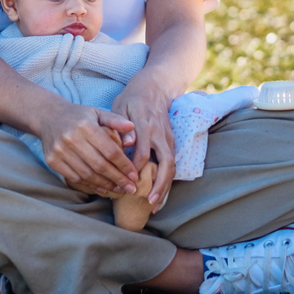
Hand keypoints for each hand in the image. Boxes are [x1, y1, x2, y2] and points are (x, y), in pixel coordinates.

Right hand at [35, 99, 138, 196]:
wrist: (49, 116)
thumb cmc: (80, 116)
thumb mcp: (98, 112)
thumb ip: (116, 119)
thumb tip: (132, 126)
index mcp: (86, 125)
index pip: (110, 151)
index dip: (124, 165)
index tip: (134, 175)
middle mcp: (71, 138)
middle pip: (100, 165)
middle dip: (118, 179)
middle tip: (131, 188)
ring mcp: (60, 150)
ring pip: (87, 174)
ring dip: (105, 185)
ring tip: (119, 190)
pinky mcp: (52, 160)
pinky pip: (74, 178)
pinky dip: (90, 185)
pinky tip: (102, 188)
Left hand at [112, 75, 175, 213]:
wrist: (156, 86)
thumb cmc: (133, 97)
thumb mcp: (121, 106)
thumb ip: (121, 126)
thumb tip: (125, 145)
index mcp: (146, 125)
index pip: (142, 153)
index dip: (135, 171)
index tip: (125, 184)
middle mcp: (160, 134)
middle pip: (166, 164)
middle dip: (159, 186)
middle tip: (149, 203)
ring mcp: (168, 139)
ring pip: (172, 167)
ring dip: (165, 188)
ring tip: (154, 207)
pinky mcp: (171, 142)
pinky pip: (171, 165)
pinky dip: (166, 181)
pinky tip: (158, 195)